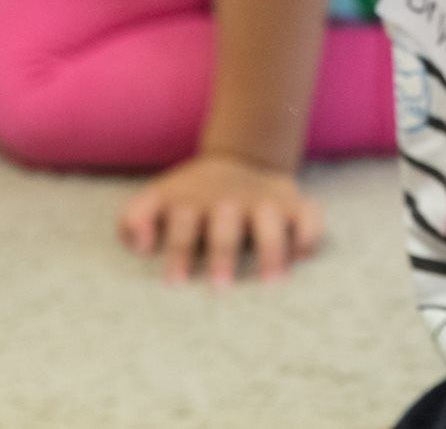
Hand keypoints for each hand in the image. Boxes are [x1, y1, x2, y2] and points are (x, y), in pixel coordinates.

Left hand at [119, 152, 323, 285]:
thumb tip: (143, 245)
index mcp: (193, 200)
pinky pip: (311, 217)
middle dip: (223, 253)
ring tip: (272, 281)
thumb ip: (134, 219)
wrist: (242, 158)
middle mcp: (230, 200)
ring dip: (271, 249)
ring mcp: (265, 201)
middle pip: (226, 224)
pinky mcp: (295, 204)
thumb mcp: (158, 198)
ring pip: (272, 220)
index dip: (178, 250)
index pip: (182, 221)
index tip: (175, 282)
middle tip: (220, 287)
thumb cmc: (192, 198)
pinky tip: (300, 256)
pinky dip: (308, 235)